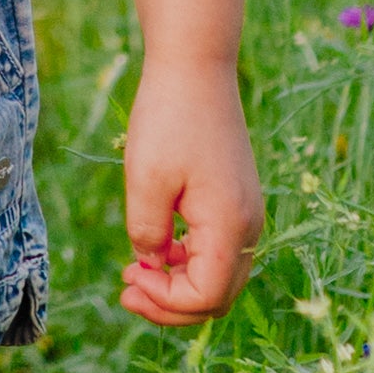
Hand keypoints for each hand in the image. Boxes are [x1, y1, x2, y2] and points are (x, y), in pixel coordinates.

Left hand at [118, 63, 261, 326]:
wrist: (196, 68)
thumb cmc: (168, 118)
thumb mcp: (145, 179)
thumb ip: (147, 232)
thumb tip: (151, 263)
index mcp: (230, 226)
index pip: (206, 297)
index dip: (165, 302)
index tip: (127, 277)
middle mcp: (248, 226)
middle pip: (218, 296)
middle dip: (171, 304)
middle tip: (125, 291)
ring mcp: (246, 213)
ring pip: (220, 276)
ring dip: (179, 285)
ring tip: (134, 274)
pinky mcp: (236, 200)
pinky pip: (219, 250)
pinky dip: (189, 261)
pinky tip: (157, 249)